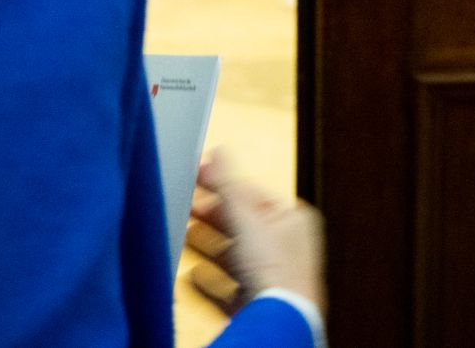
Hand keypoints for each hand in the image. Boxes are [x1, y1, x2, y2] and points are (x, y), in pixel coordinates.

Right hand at [185, 151, 324, 317]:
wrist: (279, 324)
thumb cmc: (275, 270)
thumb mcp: (247, 217)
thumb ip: (229, 184)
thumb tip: (220, 150)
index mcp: (292, 219)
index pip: (251, 194)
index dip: (221, 185)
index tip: (195, 176)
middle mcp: (286, 248)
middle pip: (240, 225)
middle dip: (210, 216)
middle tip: (183, 203)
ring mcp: (272, 278)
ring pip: (232, 256)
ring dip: (207, 246)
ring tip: (183, 235)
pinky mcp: (256, 305)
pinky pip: (227, 288)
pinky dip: (208, 281)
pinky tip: (191, 275)